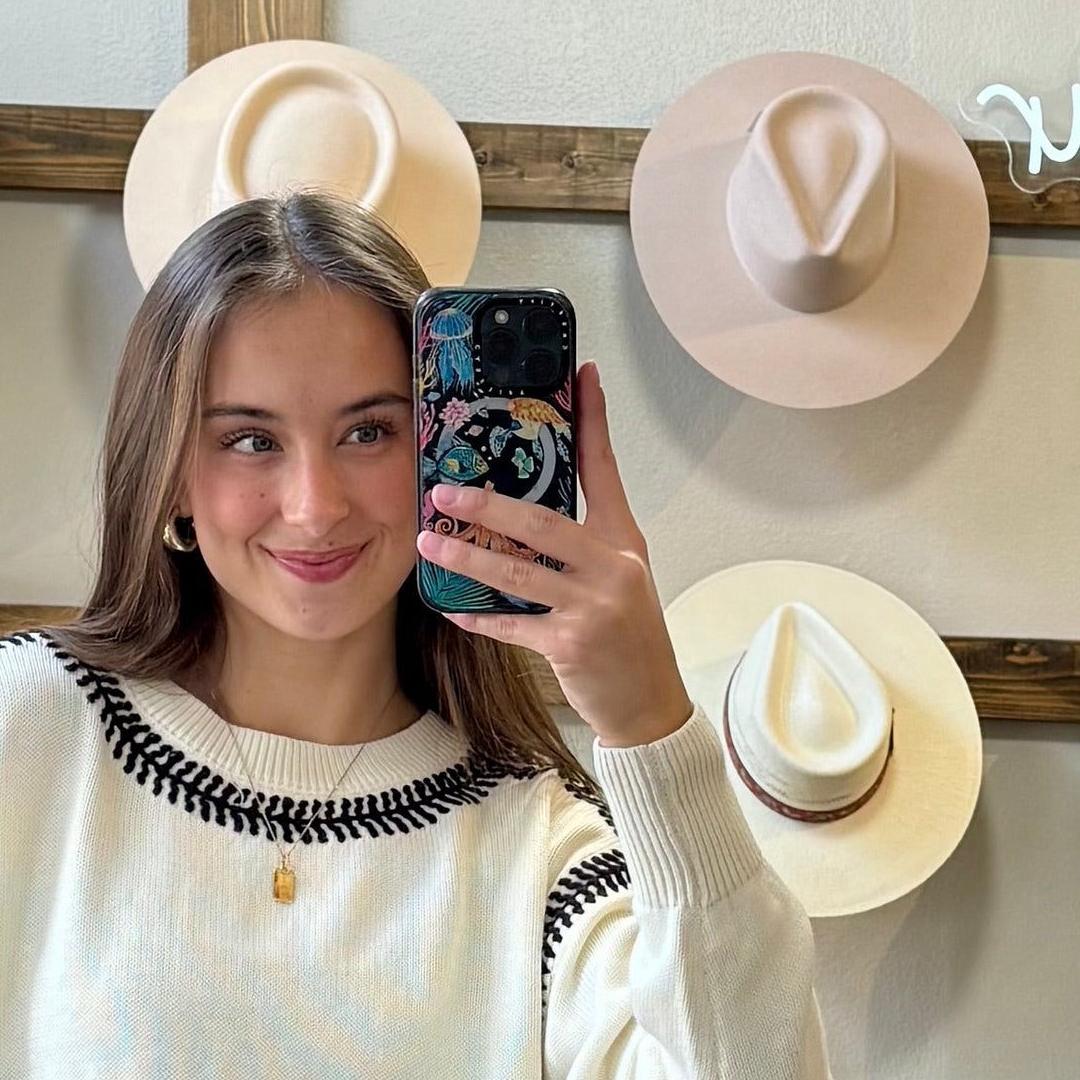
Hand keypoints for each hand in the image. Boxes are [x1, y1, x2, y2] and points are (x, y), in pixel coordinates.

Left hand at [419, 364, 692, 750]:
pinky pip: (512, 626)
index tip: (582, 376)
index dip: (593, 420)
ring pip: (517, 573)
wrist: (650, 702)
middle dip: (487, 503)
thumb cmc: (629, 637)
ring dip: (467, 557)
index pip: (604, 469)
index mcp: (623, 541)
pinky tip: (452, 607)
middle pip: (541, 521)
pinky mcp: (570, 645)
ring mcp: (592, 607)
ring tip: (429, 544)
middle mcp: (611, 566)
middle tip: (443, 491)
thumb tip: (529, 510)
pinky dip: (480, 617)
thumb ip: (584, 540)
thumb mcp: (620, 576)